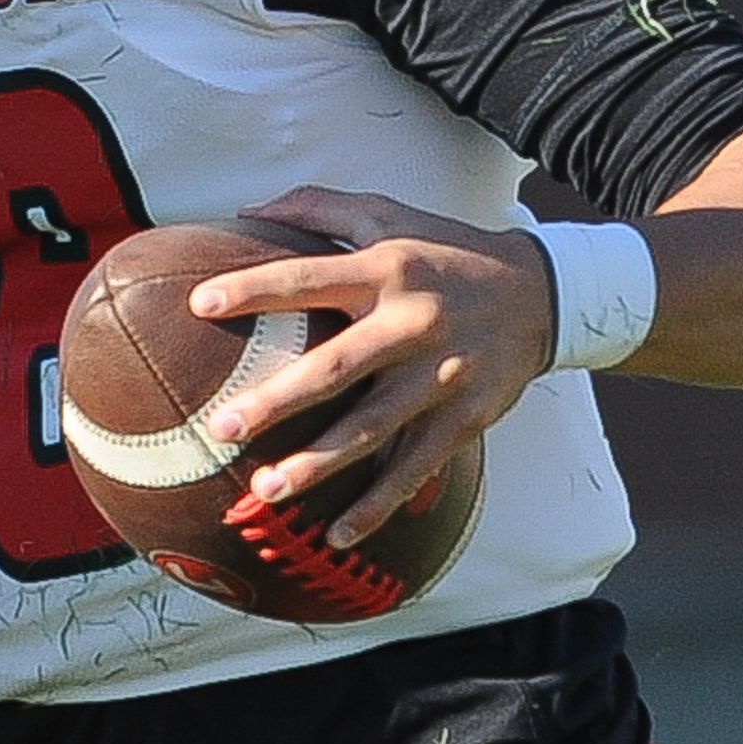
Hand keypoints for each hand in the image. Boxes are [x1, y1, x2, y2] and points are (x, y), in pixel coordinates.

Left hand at [186, 186, 558, 549]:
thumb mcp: (389, 216)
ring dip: (319, 464)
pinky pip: (416, 468)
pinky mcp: (466, 418)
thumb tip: (245, 210)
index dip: (253, 290)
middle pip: (336, 366)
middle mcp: (412, 324)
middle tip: (222, 426)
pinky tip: (336, 535)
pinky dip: (378, 505)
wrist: (544, 295)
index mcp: (385, 271)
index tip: (198, 304)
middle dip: (277, 399)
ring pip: (373, 428)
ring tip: (265, 490)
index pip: (307, 278)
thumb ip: (317, 207)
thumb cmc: (445, 254)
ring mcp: (441, 376)